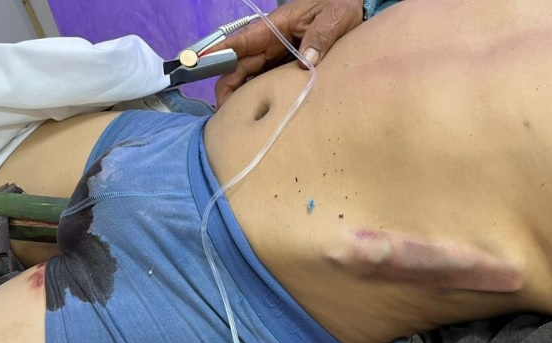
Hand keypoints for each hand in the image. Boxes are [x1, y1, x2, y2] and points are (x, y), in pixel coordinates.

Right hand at [213, 0, 362, 106]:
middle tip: (221, 113)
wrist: (353, 8)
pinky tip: (253, 115)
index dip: (217, 53)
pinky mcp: (285, 66)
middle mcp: (269, 44)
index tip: (198, 63)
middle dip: (226, 88)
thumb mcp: (332, 19)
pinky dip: (256, 96)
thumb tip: (306, 63)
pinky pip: (264, 82)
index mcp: (273, 28)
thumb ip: (319, 39)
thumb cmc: (339, 6)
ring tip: (232, 121)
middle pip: (238, 67)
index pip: (239, 42)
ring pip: (248, 77)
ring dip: (238, 96)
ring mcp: (275, 56)